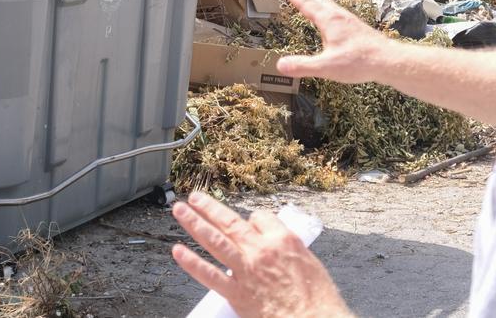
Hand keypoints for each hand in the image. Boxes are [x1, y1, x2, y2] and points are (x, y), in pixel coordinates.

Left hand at [171, 191, 351, 317]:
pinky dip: (192, 262)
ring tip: (180, 210)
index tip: (245, 221)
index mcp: (283, 239)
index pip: (259, 217)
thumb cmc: (317, 298)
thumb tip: (273, 243)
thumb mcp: (309, 261)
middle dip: (210, 208)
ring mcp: (246, 270)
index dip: (251, 219)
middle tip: (195, 197)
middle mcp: (261, 249)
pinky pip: (210, 275)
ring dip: (195, 223)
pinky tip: (178, 251)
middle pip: (230, 222)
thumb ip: (286, 248)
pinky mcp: (237, 293)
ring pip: (215, 240)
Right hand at [277, 0, 390, 83]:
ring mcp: (351, 22)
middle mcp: (340, 17)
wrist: (388, 61)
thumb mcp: (326, 67)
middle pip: (321, 1)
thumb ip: (303, 66)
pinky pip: (342, 15)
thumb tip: (280, 65)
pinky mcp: (359, 29)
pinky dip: (334, 10)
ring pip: (333, 6)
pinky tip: (338, 19)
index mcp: (329, 22)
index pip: (306, 5)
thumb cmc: (359, 62)